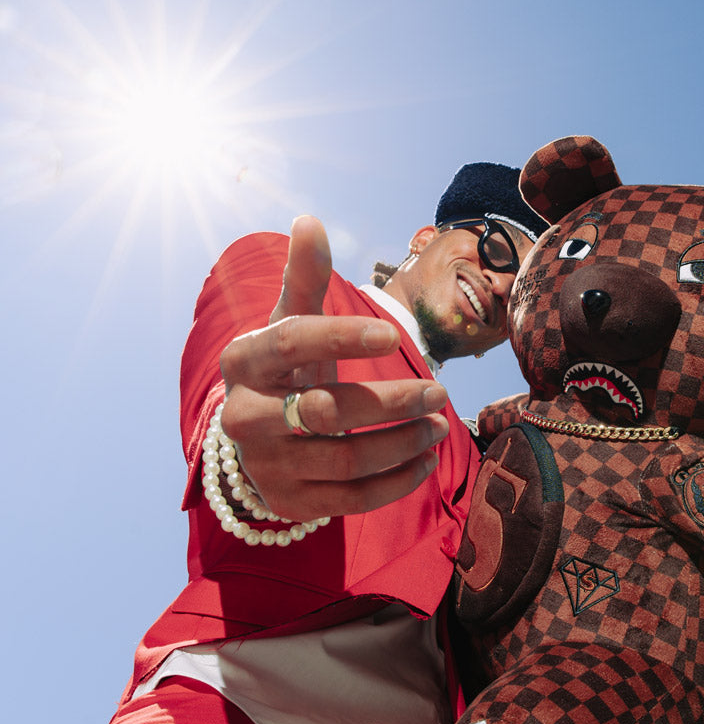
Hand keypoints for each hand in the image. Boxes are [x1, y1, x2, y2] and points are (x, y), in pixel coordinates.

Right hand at [219, 216, 449, 520]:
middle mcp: (245, 418)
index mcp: (243, 362)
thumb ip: (303, 277)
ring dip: (405, 442)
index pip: (293, 343)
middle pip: (328, 409)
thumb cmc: (283, 368)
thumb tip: (309, 220)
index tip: (393, 336)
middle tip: (440, 392)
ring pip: (349, 458)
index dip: (342, 337)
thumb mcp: (288, 322)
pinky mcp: (291, 503)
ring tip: (438, 424)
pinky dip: (398, 481)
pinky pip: (354, 498)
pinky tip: (425, 461)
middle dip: (393, 401)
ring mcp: (267, 466)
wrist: (253, 440)